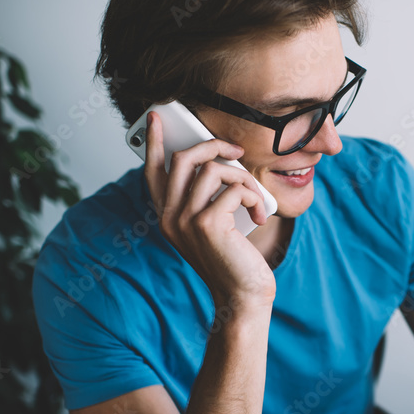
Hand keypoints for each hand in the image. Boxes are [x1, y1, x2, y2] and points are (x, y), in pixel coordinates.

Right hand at [144, 111, 275, 309]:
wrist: (243, 295)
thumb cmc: (233, 260)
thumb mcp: (213, 226)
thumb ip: (206, 198)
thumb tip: (218, 161)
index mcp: (167, 217)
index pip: (153, 172)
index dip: (155, 143)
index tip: (158, 117)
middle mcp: (170, 217)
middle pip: (183, 158)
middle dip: (213, 145)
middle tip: (235, 150)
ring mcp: (186, 220)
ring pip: (214, 170)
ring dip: (244, 178)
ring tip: (255, 199)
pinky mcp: (208, 224)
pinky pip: (235, 189)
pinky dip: (254, 197)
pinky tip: (259, 217)